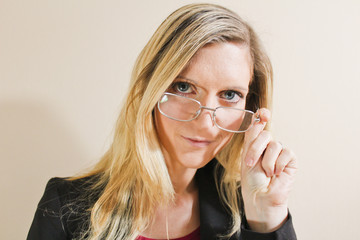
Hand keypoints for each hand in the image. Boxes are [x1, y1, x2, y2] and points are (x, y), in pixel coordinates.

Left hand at [240, 108, 296, 232]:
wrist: (260, 196)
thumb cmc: (251, 179)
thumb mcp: (247, 156)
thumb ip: (252, 137)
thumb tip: (257, 116)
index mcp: (256, 143)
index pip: (260, 124)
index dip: (263, 115)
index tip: (264, 113)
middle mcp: (268, 145)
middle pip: (264, 134)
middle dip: (255, 149)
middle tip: (250, 164)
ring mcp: (280, 152)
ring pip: (274, 145)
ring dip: (266, 162)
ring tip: (266, 173)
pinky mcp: (291, 160)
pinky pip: (285, 153)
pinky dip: (278, 164)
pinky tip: (276, 174)